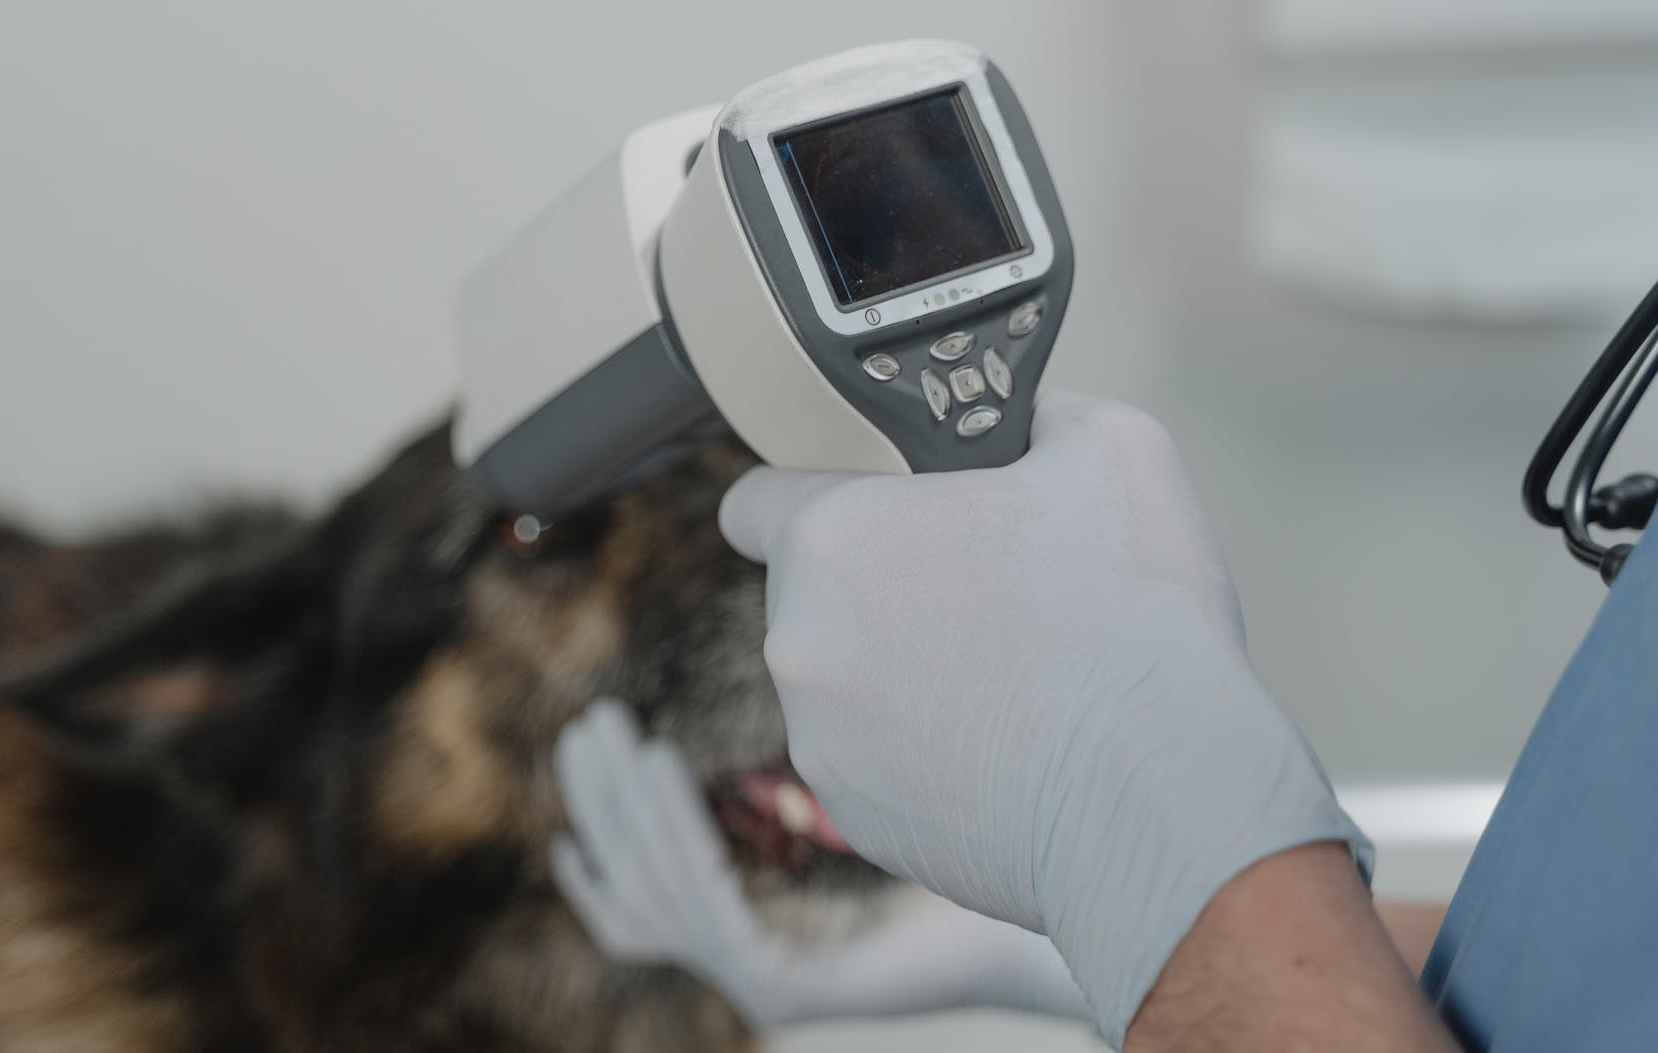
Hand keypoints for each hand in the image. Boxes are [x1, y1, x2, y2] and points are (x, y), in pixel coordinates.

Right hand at [550, 699, 1089, 1026]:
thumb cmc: (989, 831)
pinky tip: (663, 769)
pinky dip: (673, 836)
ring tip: (614, 735)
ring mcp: (767, 983)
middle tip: (587, 725)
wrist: (1071, 891)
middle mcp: (757, 964)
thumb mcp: (890, 793)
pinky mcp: (787, 989)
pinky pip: (703, 912)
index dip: (604, 833)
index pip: (646, 900)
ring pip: (656, 897)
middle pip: (635, 891)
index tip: (589, 752)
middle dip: (601, 801)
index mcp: (769, 928)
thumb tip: (822, 668)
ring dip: (624, 812)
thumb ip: (840, 756)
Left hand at [720, 392, 1371, 1043]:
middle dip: (889, 587)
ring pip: (851, 685)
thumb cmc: (1128, 616)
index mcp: (830, 538)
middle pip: (817, 596)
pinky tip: (1018, 748)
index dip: (812, 492)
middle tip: (990, 590)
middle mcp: (800, 643)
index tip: (873, 507)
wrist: (1159, 800)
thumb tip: (1029, 427)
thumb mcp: (1110, 446)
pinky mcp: (861, 822)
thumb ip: (1038, 416)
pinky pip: (882, 765)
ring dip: (910, 674)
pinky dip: (934, 753)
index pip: (755, 501)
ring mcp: (821, 743)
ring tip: (1020, 679)